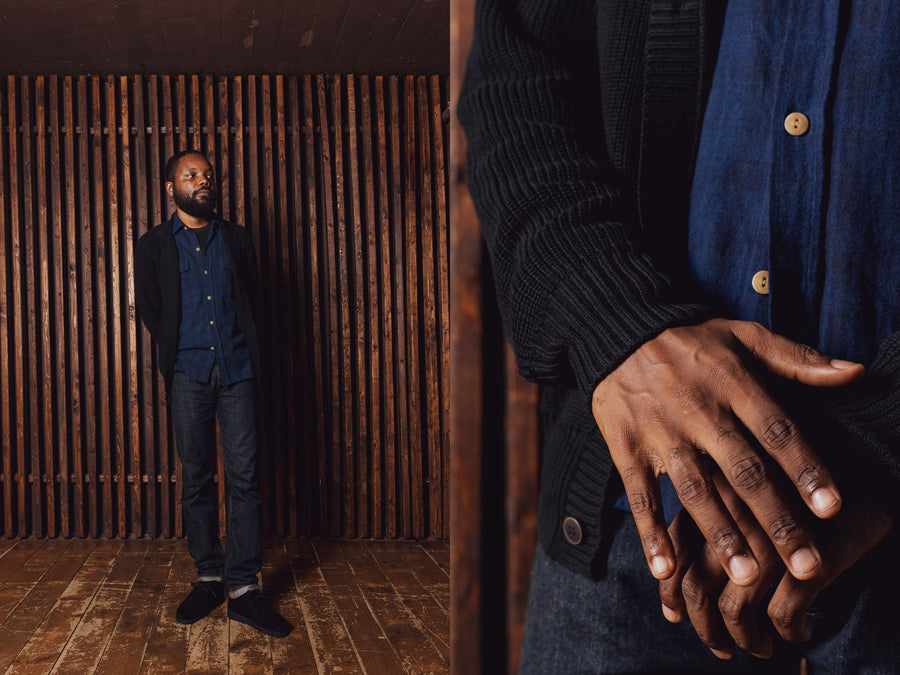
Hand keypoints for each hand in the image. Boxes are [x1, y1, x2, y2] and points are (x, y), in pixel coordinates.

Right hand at [592, 319, 863, 584]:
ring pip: (694, 488)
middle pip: (743, 471)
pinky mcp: (626, 446)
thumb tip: (856, 372)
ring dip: (720, 532)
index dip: (806, 468)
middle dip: (776, 519)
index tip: (832, 508)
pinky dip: (650, 531)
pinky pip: (640, 493)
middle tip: (805, 564)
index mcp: (734, 384)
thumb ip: (798, 357)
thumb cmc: (690, 340)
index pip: (777, 431)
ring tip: (746, 574)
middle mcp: (700, 412)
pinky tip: (666, 568)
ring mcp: (660, 432)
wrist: (618, 332)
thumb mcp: (743, 335)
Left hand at [659, 470, 891, 658]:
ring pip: (735, 609)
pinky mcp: (811, 559)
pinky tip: (799, 634)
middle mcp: (735, 518)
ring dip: (744, 639)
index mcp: (712, 497)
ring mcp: (772, 539)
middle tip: (719, 647)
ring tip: (758, 648)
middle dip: (704, 627)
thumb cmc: (791, 489)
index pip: (675, 555)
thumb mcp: (742, 497)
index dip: (672, 592)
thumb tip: (672, 593)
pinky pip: (783, 615)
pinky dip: (787, 633)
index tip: (677, 616)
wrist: (862, 468)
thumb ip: (705, 530)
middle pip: (698, 586)